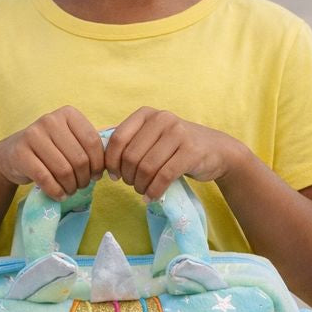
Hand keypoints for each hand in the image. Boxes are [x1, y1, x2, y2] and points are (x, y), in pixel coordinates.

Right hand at [0, 107, 104, 199]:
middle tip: (81, 186)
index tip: (96, 176)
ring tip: (70, 190)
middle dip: (84, 179)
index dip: (99, 164)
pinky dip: (56, 191)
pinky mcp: (20, 153)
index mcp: (68, 114)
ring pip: (64, 170)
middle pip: (79, 158)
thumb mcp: (70, 139)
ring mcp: (33, 135)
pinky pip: (45, 178)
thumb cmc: (49, 149)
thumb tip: (122, 151)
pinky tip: (59, 194)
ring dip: (71, 187)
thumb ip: (91, 143)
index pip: (93, 142)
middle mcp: (50, 119)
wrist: (11, 154)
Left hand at [104, 108, 242, 200]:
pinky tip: (152, 197)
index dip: (112, 162)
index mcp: (146, 114)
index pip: (118, 139)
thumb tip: (94, 150)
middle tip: (133, 185)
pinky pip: (164, 176)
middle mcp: (162, 119)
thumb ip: (128, 140)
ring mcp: (178, 133)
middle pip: (131, 156)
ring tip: (143, 191)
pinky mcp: (191, 151)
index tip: (114, 176)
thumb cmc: (176, 146)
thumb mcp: (152, 136)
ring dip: (141, 186)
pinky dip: (154, 191)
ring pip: (146, 167)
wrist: (216, 150)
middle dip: (128, 177)